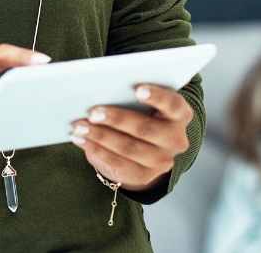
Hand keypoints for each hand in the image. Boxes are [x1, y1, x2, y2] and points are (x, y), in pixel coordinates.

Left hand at [69, 83, 192, 191]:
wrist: (150, 148)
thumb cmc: (144, 113)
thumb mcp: (146, 102)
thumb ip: (135, 92)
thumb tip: (106, 85)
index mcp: (180, 114)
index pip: (173, 104)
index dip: (156, 96)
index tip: (136, 89)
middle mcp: (176, 139)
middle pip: (146, 128)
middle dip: (116, 119)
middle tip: (92, 112)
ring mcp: (162, 160)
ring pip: (129, 148)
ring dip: (100, 136)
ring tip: (79, 126)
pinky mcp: (145, 175)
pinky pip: (118, 163)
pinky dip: (96, 150)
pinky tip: (81, 140)